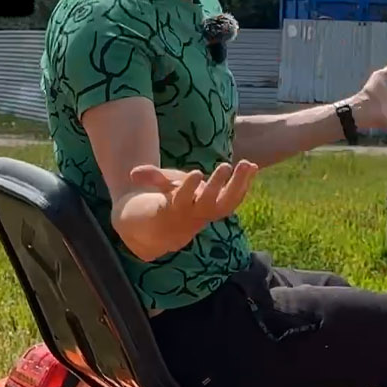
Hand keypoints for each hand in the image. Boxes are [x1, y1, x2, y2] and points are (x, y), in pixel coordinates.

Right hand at [127, 158, 259, 245]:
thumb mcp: (159, 186)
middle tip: (224, 165)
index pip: (183, 199)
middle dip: (217, 185)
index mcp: (178, 207)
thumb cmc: (169, 197)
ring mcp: (212, 212)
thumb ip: (150, 178)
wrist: (180, 221)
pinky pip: (236, 198)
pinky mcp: (224, 207)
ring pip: (228, 203)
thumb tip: (133, 173)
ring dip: (239, 184)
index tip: (196, 172)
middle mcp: (197, 213)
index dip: (189, 187)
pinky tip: (253, 167)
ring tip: (247, 164)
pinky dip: (246, 184)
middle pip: (209, 203)